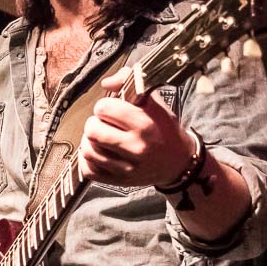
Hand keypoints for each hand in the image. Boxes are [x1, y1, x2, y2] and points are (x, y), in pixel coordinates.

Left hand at [79, 67, 193, 187]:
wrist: (178, 162)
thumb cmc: (164, 129)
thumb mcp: (155, 102)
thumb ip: (131, 83)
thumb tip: (107, 83)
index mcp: (145, 124)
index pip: (104, 108)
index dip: (104, 106)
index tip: (111, 109)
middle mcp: (136, 147)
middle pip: (92, 130)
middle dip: (94, 123)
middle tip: (103, 123)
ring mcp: (127, 168)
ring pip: (88, 150)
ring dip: (89, 141)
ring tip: (100, 138)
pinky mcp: (120, 182)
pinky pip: (89, 171)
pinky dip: (88, 161)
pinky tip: (97, 153)